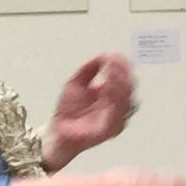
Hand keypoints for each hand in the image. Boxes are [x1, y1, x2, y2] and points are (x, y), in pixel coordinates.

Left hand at [43, 53, 133, 171]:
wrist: (57, 129)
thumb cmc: (68, 108)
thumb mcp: (76, 82)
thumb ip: (89, 68)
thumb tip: (103, 55)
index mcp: (112, 94)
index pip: (124, 78)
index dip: (121, 66)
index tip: (115, 55)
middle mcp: (118, 106)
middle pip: (129, 88)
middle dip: (122, 73)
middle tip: (113, 62)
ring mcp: (116, 119)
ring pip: (126, 101)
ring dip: (120, 85)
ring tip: (111, 72)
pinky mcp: (110, 130)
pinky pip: (117, 115)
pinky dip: (115, 100)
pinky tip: (108, 87)